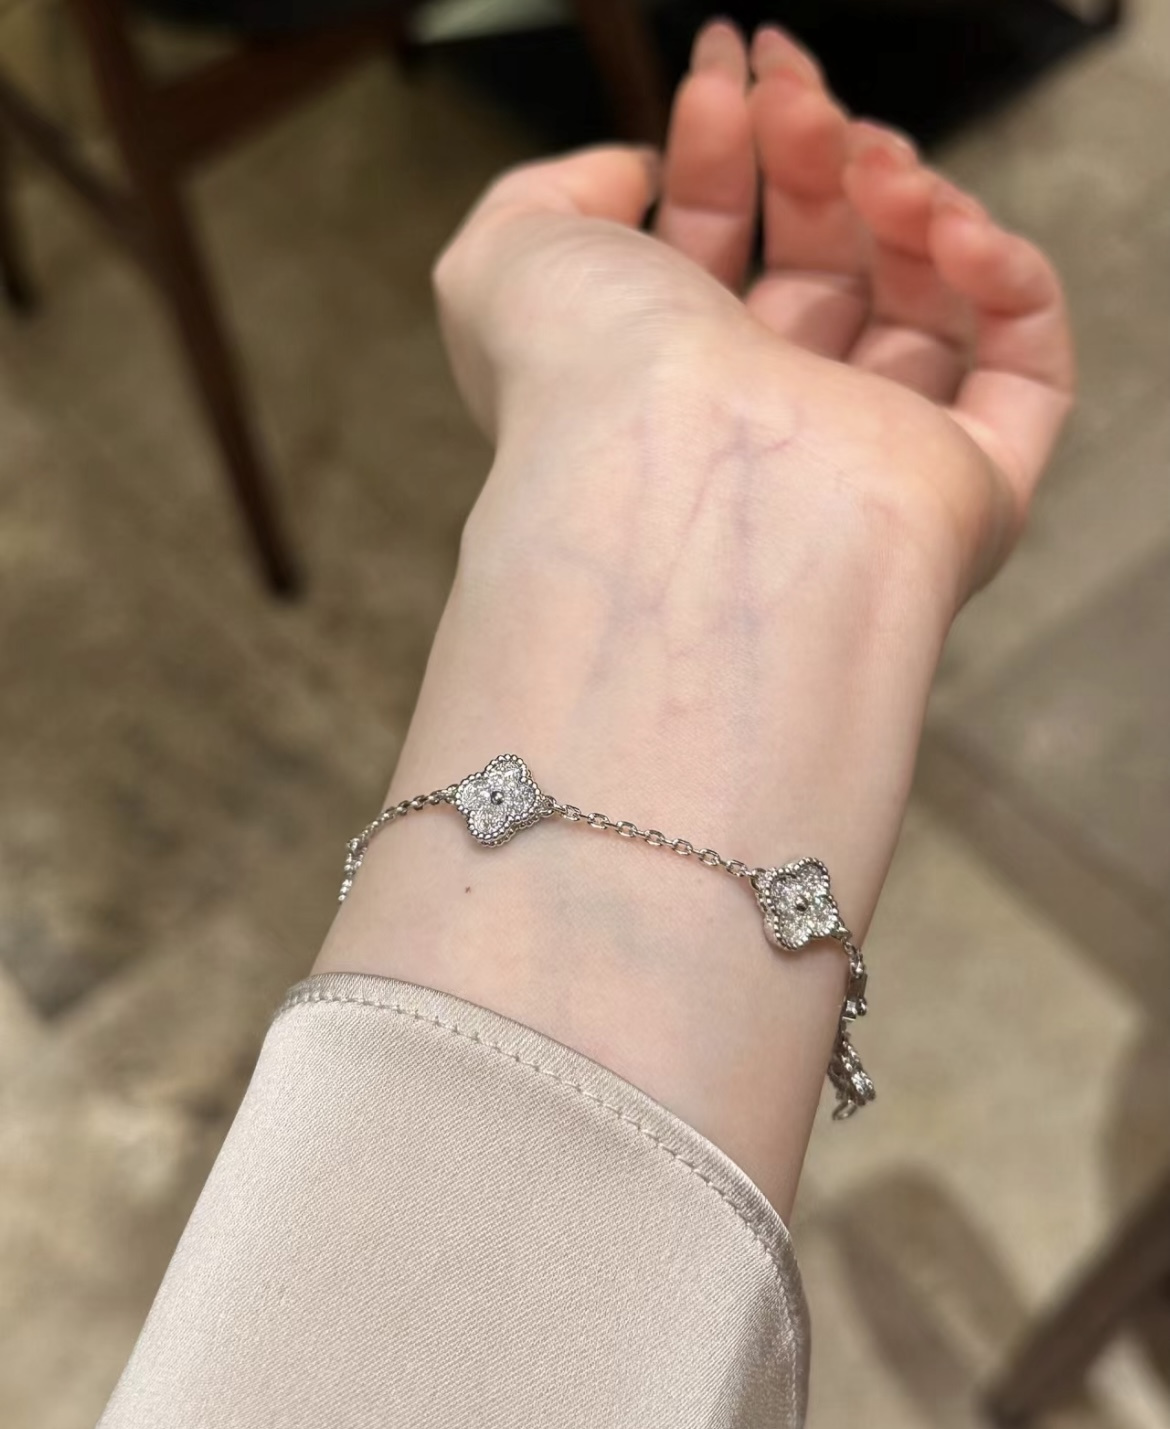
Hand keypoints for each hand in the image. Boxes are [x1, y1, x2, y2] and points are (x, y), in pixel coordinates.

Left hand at [435, 21, 1071, 598]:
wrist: (677, 485)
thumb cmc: (583, 380)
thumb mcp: (508, 258)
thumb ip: (546, 196)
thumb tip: (629, 175)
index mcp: (667, 380)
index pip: (717, 247)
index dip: (724, 145)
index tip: (728, 64)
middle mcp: (766, 422)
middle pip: (821, 261)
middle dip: (812, 153)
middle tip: (797, 97)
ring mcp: (871, 457)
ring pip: (926, 304)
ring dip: (908, 198)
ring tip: (873, 158)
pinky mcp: (969, 487)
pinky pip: (1024, 372)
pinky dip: (1008, 277)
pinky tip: (950, 224)